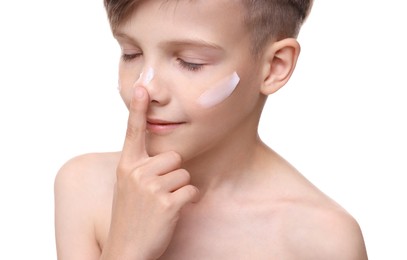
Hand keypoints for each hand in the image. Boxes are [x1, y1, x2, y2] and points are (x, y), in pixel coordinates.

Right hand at [101, 86, 198, 259]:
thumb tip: (165, 156)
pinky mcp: (168, 202)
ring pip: (184, 174)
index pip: (133, 132)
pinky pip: (191, 190)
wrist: (126, 250)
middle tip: (158, 193)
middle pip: (174, 157)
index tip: (141, 87)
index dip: (138, 109)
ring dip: (179, 189)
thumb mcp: (128, 187)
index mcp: (126, 166)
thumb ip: (141, 167)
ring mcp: (152, 187)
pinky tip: (173, 212)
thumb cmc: (130, 216)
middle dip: (172, 174)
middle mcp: (137, 172)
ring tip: (162, 204)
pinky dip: (187, 201)